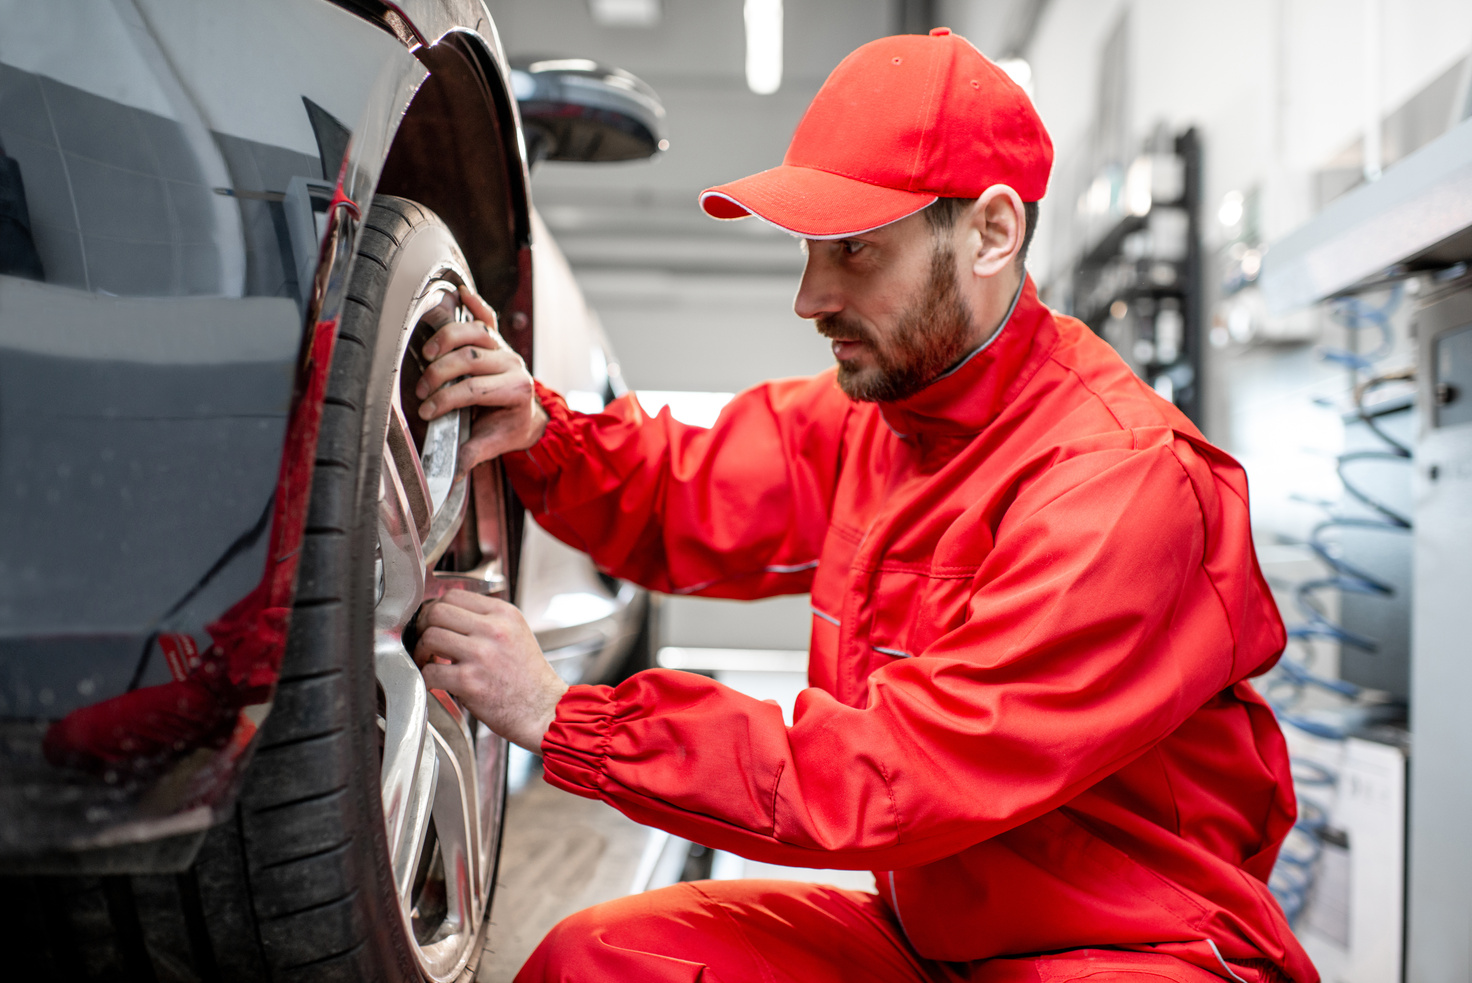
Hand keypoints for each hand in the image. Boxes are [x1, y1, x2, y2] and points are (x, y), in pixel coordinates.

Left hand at [412, 589, 568, 750]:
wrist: (543, 709)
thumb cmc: (528, 677)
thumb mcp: (516, 633)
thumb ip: (488, 620)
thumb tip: (450, 617)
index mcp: (504, 614)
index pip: (454, 595)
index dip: (436, 608)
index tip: (434, 623)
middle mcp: (493, 629)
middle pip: (438, 611)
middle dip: (424, 626)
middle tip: (426, 641)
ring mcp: (481, 654)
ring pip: (431, 637)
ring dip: (422, 651)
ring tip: (429, 661)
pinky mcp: (470, 681)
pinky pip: (431, 671)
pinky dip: (427, 677)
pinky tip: (435, 682)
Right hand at [415, 286, 547, 473]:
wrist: (529, 415)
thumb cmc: (507, 428)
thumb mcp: (494, 444)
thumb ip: (473, 454)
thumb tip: (451, 471)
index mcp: (516, 390)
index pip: (474, 389)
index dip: (445, 399)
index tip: (426, 412)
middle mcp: (514, 364)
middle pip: (470, 359)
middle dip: (439, 374)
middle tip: (421, 391)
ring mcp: (507, 348)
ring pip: (475, 332)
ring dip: (446, 340)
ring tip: (426, 356)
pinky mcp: (499, 338)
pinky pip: (488, 315)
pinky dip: (474, 302)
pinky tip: (461, 292)